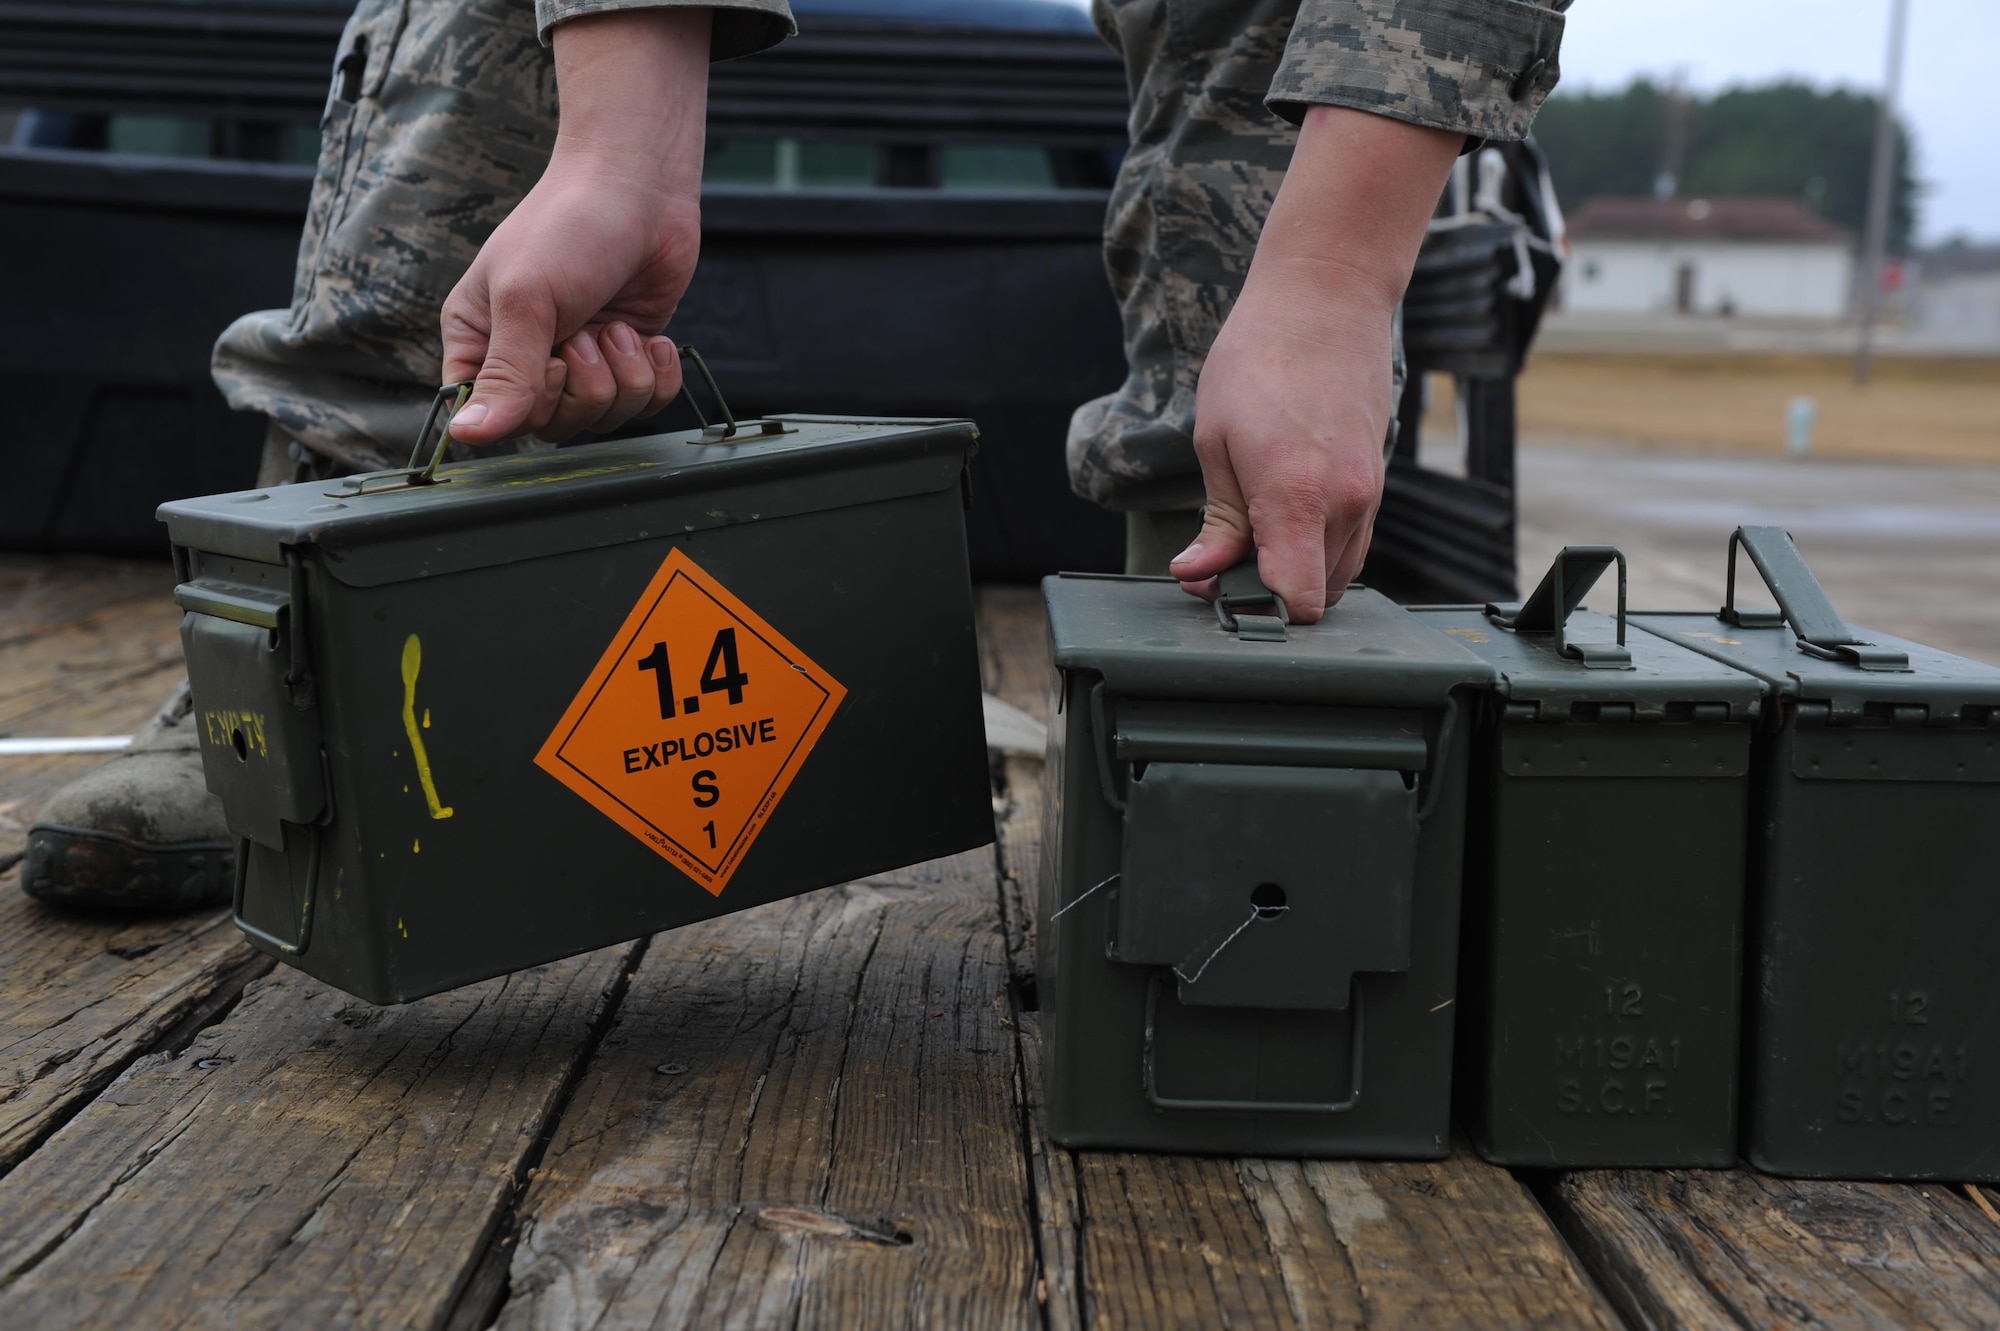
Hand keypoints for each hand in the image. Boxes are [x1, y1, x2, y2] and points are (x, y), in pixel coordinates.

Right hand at [440, 9, 711, 444]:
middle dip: (584, 386)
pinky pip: (647, 405)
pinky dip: (656, 376)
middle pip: (554, 427)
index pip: (491, 420)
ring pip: (604, 419)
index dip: (530, 406)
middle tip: (586, 333)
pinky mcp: (628, 357)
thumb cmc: (568, 227)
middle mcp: (526, 357)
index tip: (549, 364)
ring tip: (617, 327)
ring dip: (622, 376)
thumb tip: (467, 437)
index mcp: (478, 342)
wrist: (640, 187)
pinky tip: (651, 339)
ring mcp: (581, 360)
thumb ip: (507, 374)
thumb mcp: (526, 300)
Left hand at [1167, 107, 1460, 622]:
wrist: (1325, 296)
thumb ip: (1217, 521)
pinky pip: (1352, 542)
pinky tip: (1283, 515)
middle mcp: (1346, 502)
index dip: (1257, 610)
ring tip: (1251, 533)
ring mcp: (1370, 493)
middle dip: (1268, 591)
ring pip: (1338, 573)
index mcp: (1298, 495)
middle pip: (1317, 595)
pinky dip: (1318, 547)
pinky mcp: (1378, 481)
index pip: (1296, 600)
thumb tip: (1198, 574)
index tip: (1220, 588)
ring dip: (1295, 570)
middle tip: (1222, 559)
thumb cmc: (1258, 357)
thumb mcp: (1215, 441)